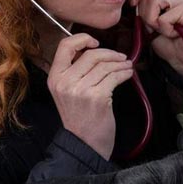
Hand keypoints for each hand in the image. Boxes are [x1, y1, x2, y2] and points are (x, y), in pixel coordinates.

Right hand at [46, 33, 133, 159]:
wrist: (84, 144)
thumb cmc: (79, 117)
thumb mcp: (67, 92)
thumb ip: (74, 71)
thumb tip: (95, 50)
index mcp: (54, 77)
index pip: (65, 46)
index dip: (82, 39)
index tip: (95, 43)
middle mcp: (65, 82)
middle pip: (91, 54)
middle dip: (110, 53)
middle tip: (121, 57)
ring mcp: (80, 90)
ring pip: (105, 65)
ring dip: (120, 63)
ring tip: (127, 66)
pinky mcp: (97, 97)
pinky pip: (115, 76)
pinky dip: (125, 73)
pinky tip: (128, 74)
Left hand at [128, 0, 182, 84]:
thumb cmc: (167, 42)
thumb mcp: (147, 21)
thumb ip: (141, 6)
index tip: (132, 4)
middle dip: (144, 12)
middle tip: (155, 26)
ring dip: (153, 20)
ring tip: (163, 29)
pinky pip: (163, 17)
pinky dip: (164, 30)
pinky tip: (173, 33)